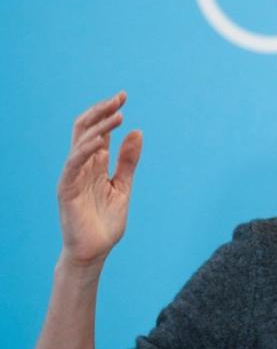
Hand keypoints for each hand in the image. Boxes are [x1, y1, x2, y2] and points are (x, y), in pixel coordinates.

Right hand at [57, 91, 142, 269]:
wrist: (95, 251)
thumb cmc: (106, 221)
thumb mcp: (123, 186)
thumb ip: (128, 161)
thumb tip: (137, 132)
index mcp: (95, 164)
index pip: (98, 130)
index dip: (108, 113)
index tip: (123, 97)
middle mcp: (82, 166)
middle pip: (86, 129)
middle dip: (102, 111)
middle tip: (120, 97)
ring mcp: (73, 177)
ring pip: (80, 142)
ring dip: (99, 127)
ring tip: (118, 116)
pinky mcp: (67, 190)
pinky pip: (73, 165)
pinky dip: (85, 151)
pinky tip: (101, 142)